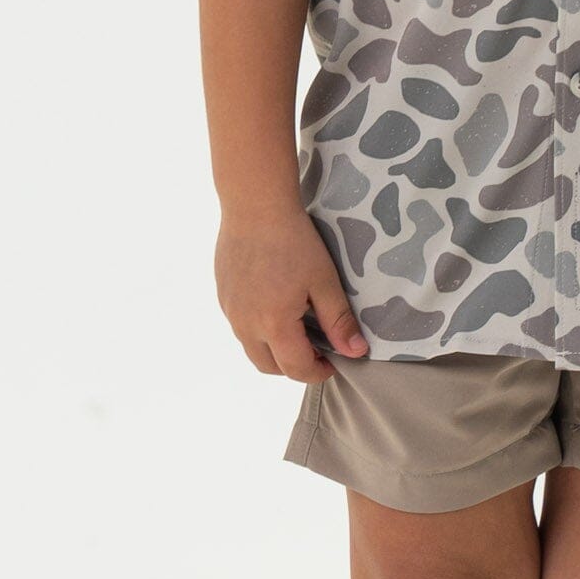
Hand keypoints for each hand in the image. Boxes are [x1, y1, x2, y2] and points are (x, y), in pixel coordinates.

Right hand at [214, 202, 368, 382]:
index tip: (334, 361)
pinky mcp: (223, 295)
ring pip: (251, 347)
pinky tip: (277, 303)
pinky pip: (240, 325)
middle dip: (294, 366)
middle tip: (318, 349)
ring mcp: (230, 310)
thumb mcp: (324, 280)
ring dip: (275, 348)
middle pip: (269, 366)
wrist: (255, 206)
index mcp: (273, 325)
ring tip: (298, 326)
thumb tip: (356, 352)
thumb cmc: (294, 240)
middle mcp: (245, 325)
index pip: (296, 369)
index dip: (318, 372)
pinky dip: (259, 328)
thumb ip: (339, 320)